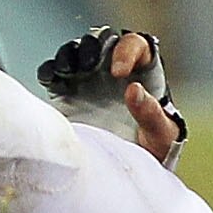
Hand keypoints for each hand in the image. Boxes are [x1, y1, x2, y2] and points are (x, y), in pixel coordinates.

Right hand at [39, 26, 186, 161]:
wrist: (132, 170)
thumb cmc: (155, 148)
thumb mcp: (162, 134)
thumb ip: (151, 112)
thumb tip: (134, 89)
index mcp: (144, 72)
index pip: (136, 45)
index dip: (126, 51)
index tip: (118, 73)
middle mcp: (113, 70)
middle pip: (101, 42)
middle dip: (92, 47)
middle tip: (88, 64)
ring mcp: (88, 80)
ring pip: (75, 53)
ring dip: (70, 56)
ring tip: (67, 70)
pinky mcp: (67, 94)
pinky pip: (54, 75)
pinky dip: (50, 73)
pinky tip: (52, 80)